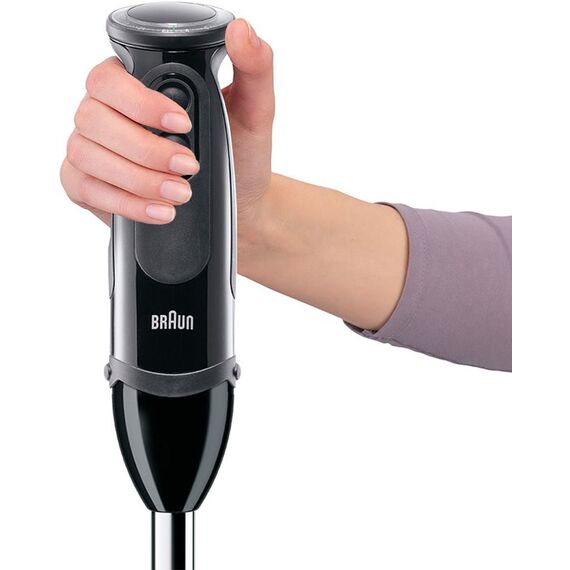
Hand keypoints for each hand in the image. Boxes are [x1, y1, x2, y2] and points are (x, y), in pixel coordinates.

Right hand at [60, 19, 273, 230]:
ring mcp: (93, 148)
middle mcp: (106, 112)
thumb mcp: (254, 111)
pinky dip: (125, 204)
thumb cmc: (242, 154)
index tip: (182, 124)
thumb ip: (253, 67)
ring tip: (181, 193)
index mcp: (137, 84)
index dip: (140, 102)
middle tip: (189, 167)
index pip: (110, 79)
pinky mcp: (89, 185)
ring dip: (137, 180)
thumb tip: (241, 31)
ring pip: (87, 156)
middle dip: (144, 148)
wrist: (242, 203)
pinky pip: (85, 189)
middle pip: (93, 118)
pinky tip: (160, 211)